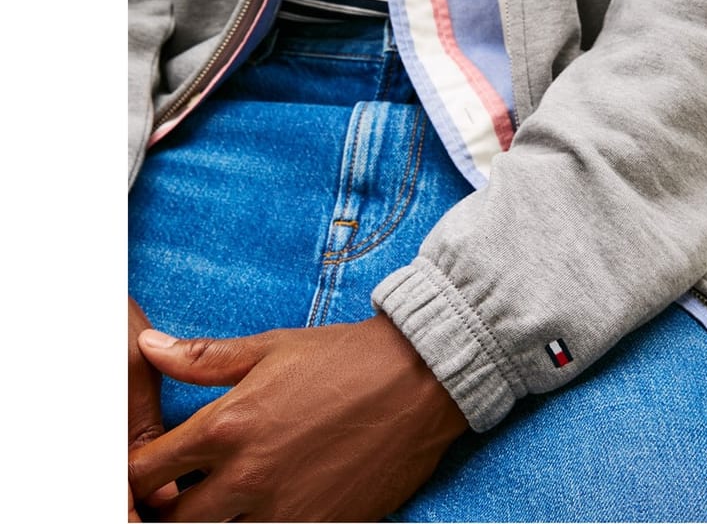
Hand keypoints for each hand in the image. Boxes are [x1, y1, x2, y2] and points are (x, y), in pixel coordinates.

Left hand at [127, 313, 468, 521]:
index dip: (140, 471)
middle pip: (173, 520)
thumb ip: (204, 357)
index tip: (151, 468)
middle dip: (170, 508)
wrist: (420, 378)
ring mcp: (283, 510)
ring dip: (218, 519)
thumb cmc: (346, 357)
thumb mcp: (272, 348)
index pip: (148, 469)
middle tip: (186, 491)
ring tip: (234, 496)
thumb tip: (150, 347)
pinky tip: (274, 503)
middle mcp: (248, 475)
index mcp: (229, 425)